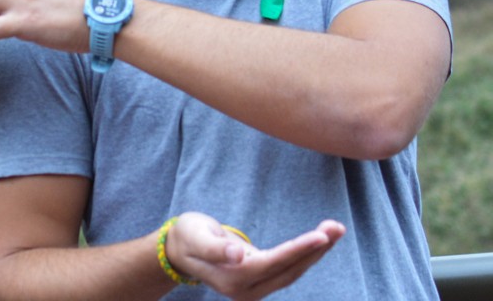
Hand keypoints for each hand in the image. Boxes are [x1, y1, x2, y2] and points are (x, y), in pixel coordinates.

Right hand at [164, 212, 345, 300]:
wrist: (179, 251)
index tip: (322, 235)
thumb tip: (237, 254)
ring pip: (292, 272)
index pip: (274, 263)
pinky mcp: (259, 283)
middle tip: (338, 226)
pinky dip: (305, 255)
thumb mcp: (196, 236)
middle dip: (316, 249)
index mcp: (233, 278)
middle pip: (290, 270)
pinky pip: (288, 269)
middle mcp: (247, 290)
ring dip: (316, 252)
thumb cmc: (187, 236)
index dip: (299, 250)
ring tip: (335, 229)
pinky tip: (320, 241)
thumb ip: (215, 247)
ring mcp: (254, 290)